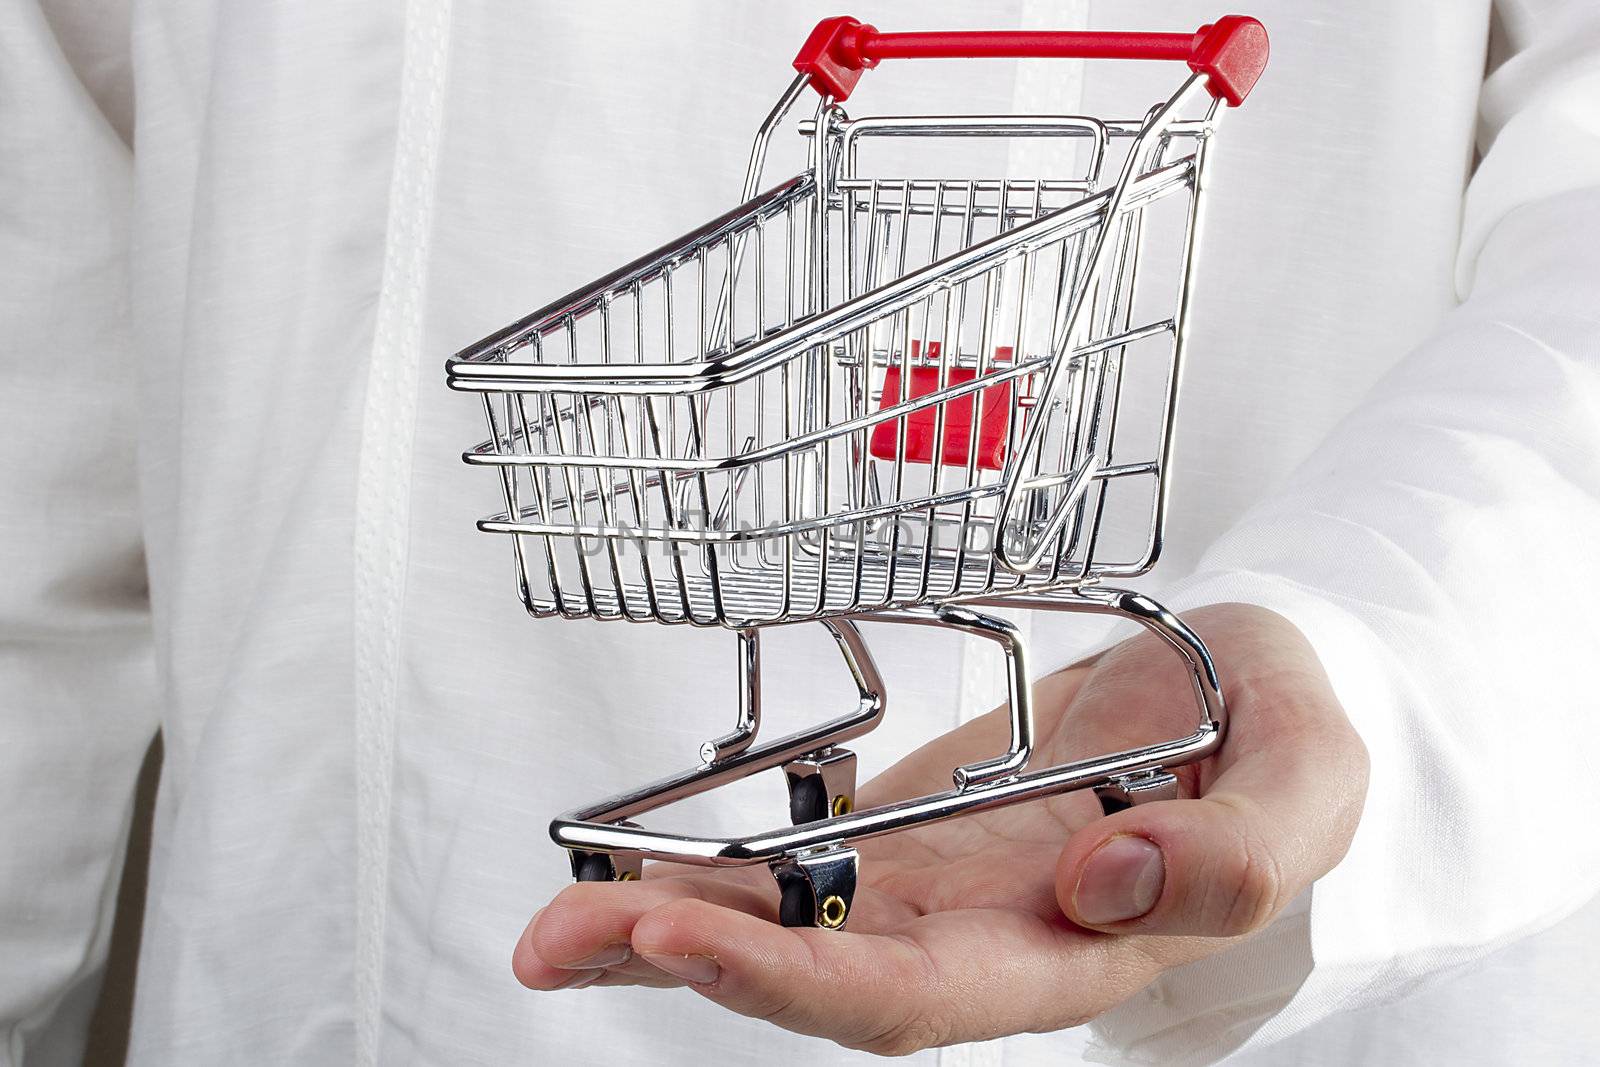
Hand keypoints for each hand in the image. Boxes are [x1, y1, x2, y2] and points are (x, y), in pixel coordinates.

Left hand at [511, 604, 1367, 1054]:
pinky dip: (712, 861)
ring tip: (554, 916)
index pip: (920, 994)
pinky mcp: (907, 825)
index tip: (687, 938)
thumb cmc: (1280, 729)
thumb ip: (1236, 852)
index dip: (800, 982)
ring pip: (791, 922)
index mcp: (1075, 946)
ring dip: (667, 922)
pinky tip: (627, 858)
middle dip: (684, 961)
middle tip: (554, 940)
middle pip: (818, 975)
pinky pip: (802, 856)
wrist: (1244, 687)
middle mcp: (984, 932)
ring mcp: (933, 879)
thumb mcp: (1310, 780)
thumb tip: (1103, 884)